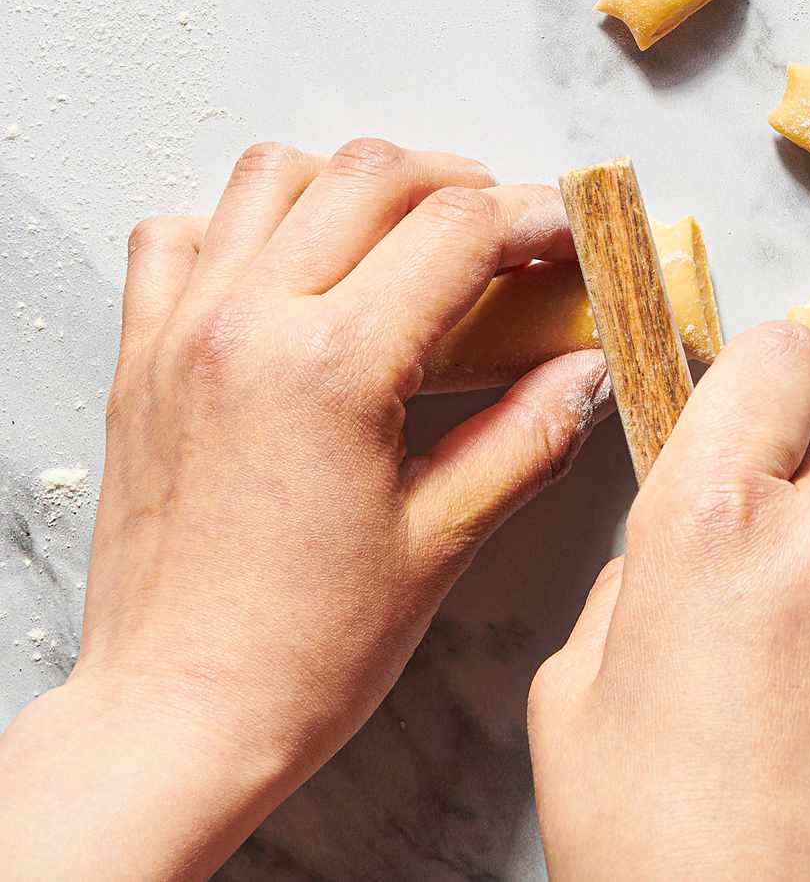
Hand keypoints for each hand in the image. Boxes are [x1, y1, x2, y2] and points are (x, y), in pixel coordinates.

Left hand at [0, 139, 610, 880]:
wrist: (179, 713)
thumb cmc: (305, 650)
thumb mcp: (444, 540)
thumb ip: (529, 436)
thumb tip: (587, 371)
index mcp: (333, 368)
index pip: (456, 230)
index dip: (533, 215)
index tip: (569, 232)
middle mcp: (247, 325)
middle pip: (370, 175)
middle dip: (460, 183)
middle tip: (508, 232)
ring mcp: (182, 333)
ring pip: (271, 175)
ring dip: (355, 182)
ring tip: (407, 232)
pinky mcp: (141, 358)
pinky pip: (180, 233)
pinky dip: (244, 221)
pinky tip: (291, 266)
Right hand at [528, 323, 809, 880]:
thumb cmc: (643, 841)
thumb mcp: (573, 691)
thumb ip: (635, 583)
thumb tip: (677, 555)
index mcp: (710, 522)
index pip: (775, 360)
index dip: (760, 376)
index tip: (753, 406)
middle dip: (793, 493)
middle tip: (757, 582)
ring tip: (807, 676)